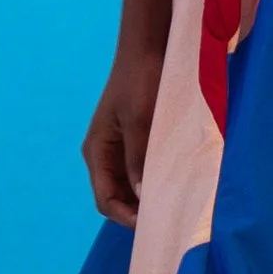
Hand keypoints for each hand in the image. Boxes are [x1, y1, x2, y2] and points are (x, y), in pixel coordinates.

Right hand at [83, 40, 163, 226]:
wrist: (150, 48)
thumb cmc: (142, 82)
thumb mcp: (141, 121)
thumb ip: (139, 159)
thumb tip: (143, 197)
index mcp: (97, 152)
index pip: (106, 200)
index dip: (127, 218)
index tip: (156, 225)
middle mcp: (104, 155)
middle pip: (117, 198)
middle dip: (139, 212)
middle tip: (170, 220)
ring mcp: (119, 149)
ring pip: (130, 187)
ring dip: (148, 198)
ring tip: (175, 206)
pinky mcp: (135, 142)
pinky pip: (141, 171)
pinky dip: (154, 181)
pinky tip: (175, 185)